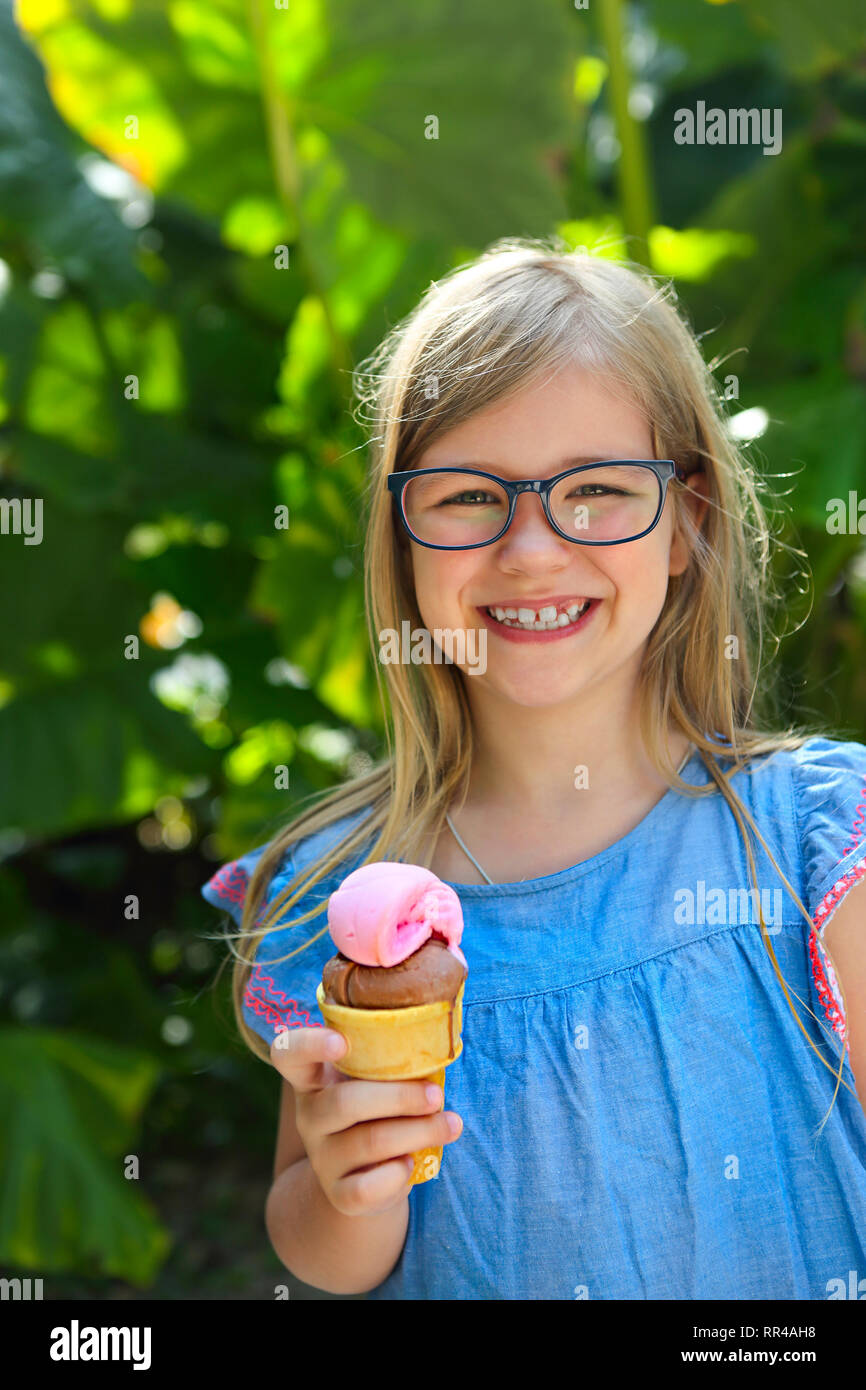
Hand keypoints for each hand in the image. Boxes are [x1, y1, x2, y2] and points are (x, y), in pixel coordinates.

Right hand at [269, 1027, 462, 1215]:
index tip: (341, 1042)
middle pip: (345, 1102)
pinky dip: (398, 1174)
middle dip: (399, 1098)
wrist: (365, 1174)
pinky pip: (368, 1187)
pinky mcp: (339, 1193)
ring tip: (451, 1124)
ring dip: (418, 1131)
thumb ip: (389, 1060)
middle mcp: (310, 1116)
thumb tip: (438, 1043)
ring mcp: (321, 1157)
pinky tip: (413, 1162)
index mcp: (314, 1077)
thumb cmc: (380, 1109)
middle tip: (437, 1095)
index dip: (309, 1044)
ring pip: (369, 1142)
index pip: (289, 1053)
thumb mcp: (376, 1079)